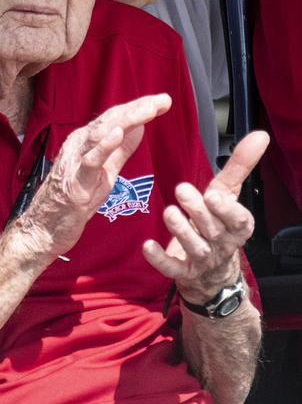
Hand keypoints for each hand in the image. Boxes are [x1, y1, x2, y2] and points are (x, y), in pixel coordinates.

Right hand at [19, 94, 171, 257]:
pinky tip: (118, 133)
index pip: (115, 119)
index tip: (163, 101)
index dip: (139, 108)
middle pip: (110, 120)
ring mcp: (75, 161)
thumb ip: (120, 151)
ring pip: (101, 134)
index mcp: (86, 142)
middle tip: (163, 100)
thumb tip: (140, 129)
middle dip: (138, 108)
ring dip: (126, 120)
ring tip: (148, 109)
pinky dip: (104, 145)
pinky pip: (90, 161)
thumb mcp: (105, 173)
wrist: (44, 228)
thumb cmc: (72, 202)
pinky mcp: (75, 181)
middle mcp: (78, 145)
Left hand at [142, 131, 269, 302]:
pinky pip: (172, 268)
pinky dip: (160, 259)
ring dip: (181, 230)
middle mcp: (221, 244)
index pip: (238, 219)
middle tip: (181, 190)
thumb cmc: (218, 223)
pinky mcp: (182, 272)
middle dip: (198, 211)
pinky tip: (147, 246)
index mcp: (236, 226)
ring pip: (194, 247)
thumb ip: (239, 166)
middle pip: (212, 229)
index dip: (227, 208)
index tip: (214, 193)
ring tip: (169, 211)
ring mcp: (202, 260)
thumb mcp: (228, 194)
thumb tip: (260, 135)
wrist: (211, 272)